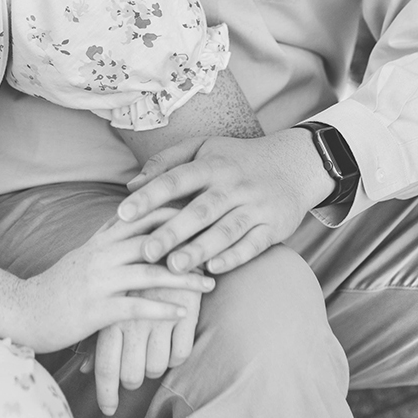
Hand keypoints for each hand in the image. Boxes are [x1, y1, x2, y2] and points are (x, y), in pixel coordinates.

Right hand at [12, 214, 214, 355]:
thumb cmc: (57, 287)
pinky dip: (160, 309)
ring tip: (210, 284)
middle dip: (187, 243)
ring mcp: (97, 282)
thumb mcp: (82, 255)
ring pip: (148, 273)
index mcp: (99, 242)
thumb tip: (127, 215)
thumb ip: (106, 237)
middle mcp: (99, 256)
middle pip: (150, 240)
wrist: (24, 311)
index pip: (139, 217)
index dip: (171, 212)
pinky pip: (134, 307)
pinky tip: (182, 313)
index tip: (202, 212)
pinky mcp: (95, 309)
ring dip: (183, 279)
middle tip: (218, 245)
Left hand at [91, 284, 200, 416]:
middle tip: (132, 377)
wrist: (165, 246)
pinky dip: (175, 355)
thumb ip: (97, 339)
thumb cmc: (131, 282)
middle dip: (131, 382)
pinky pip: (180, 355)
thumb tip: (84, 371)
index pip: (105, 367)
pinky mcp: (184, 315)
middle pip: (131, 375)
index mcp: (109, 318)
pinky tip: (170, 341)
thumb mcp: (110, 305)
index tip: (107, 411)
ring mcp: (158, 320)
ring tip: (151, 350)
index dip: (106, 394)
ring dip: (153, 367)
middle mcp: (131, 322)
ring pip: (156, 368)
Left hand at [117, 129, 332, 277]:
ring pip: (226, 231)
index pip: (175, 180)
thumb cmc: (235, 159)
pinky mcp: (274, 226)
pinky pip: (253, 244)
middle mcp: (234, 186)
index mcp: (212, 165)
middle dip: (171, 232)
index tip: (122, 213)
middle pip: (199, 210)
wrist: (295, 164)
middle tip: (144, 252)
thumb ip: (165, 163)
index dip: (148, 196)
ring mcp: (256, 207)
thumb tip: (131, 185)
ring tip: (173, 267)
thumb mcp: (202, 148)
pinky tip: (212, 269)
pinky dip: (234, 257)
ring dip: (199, 250)